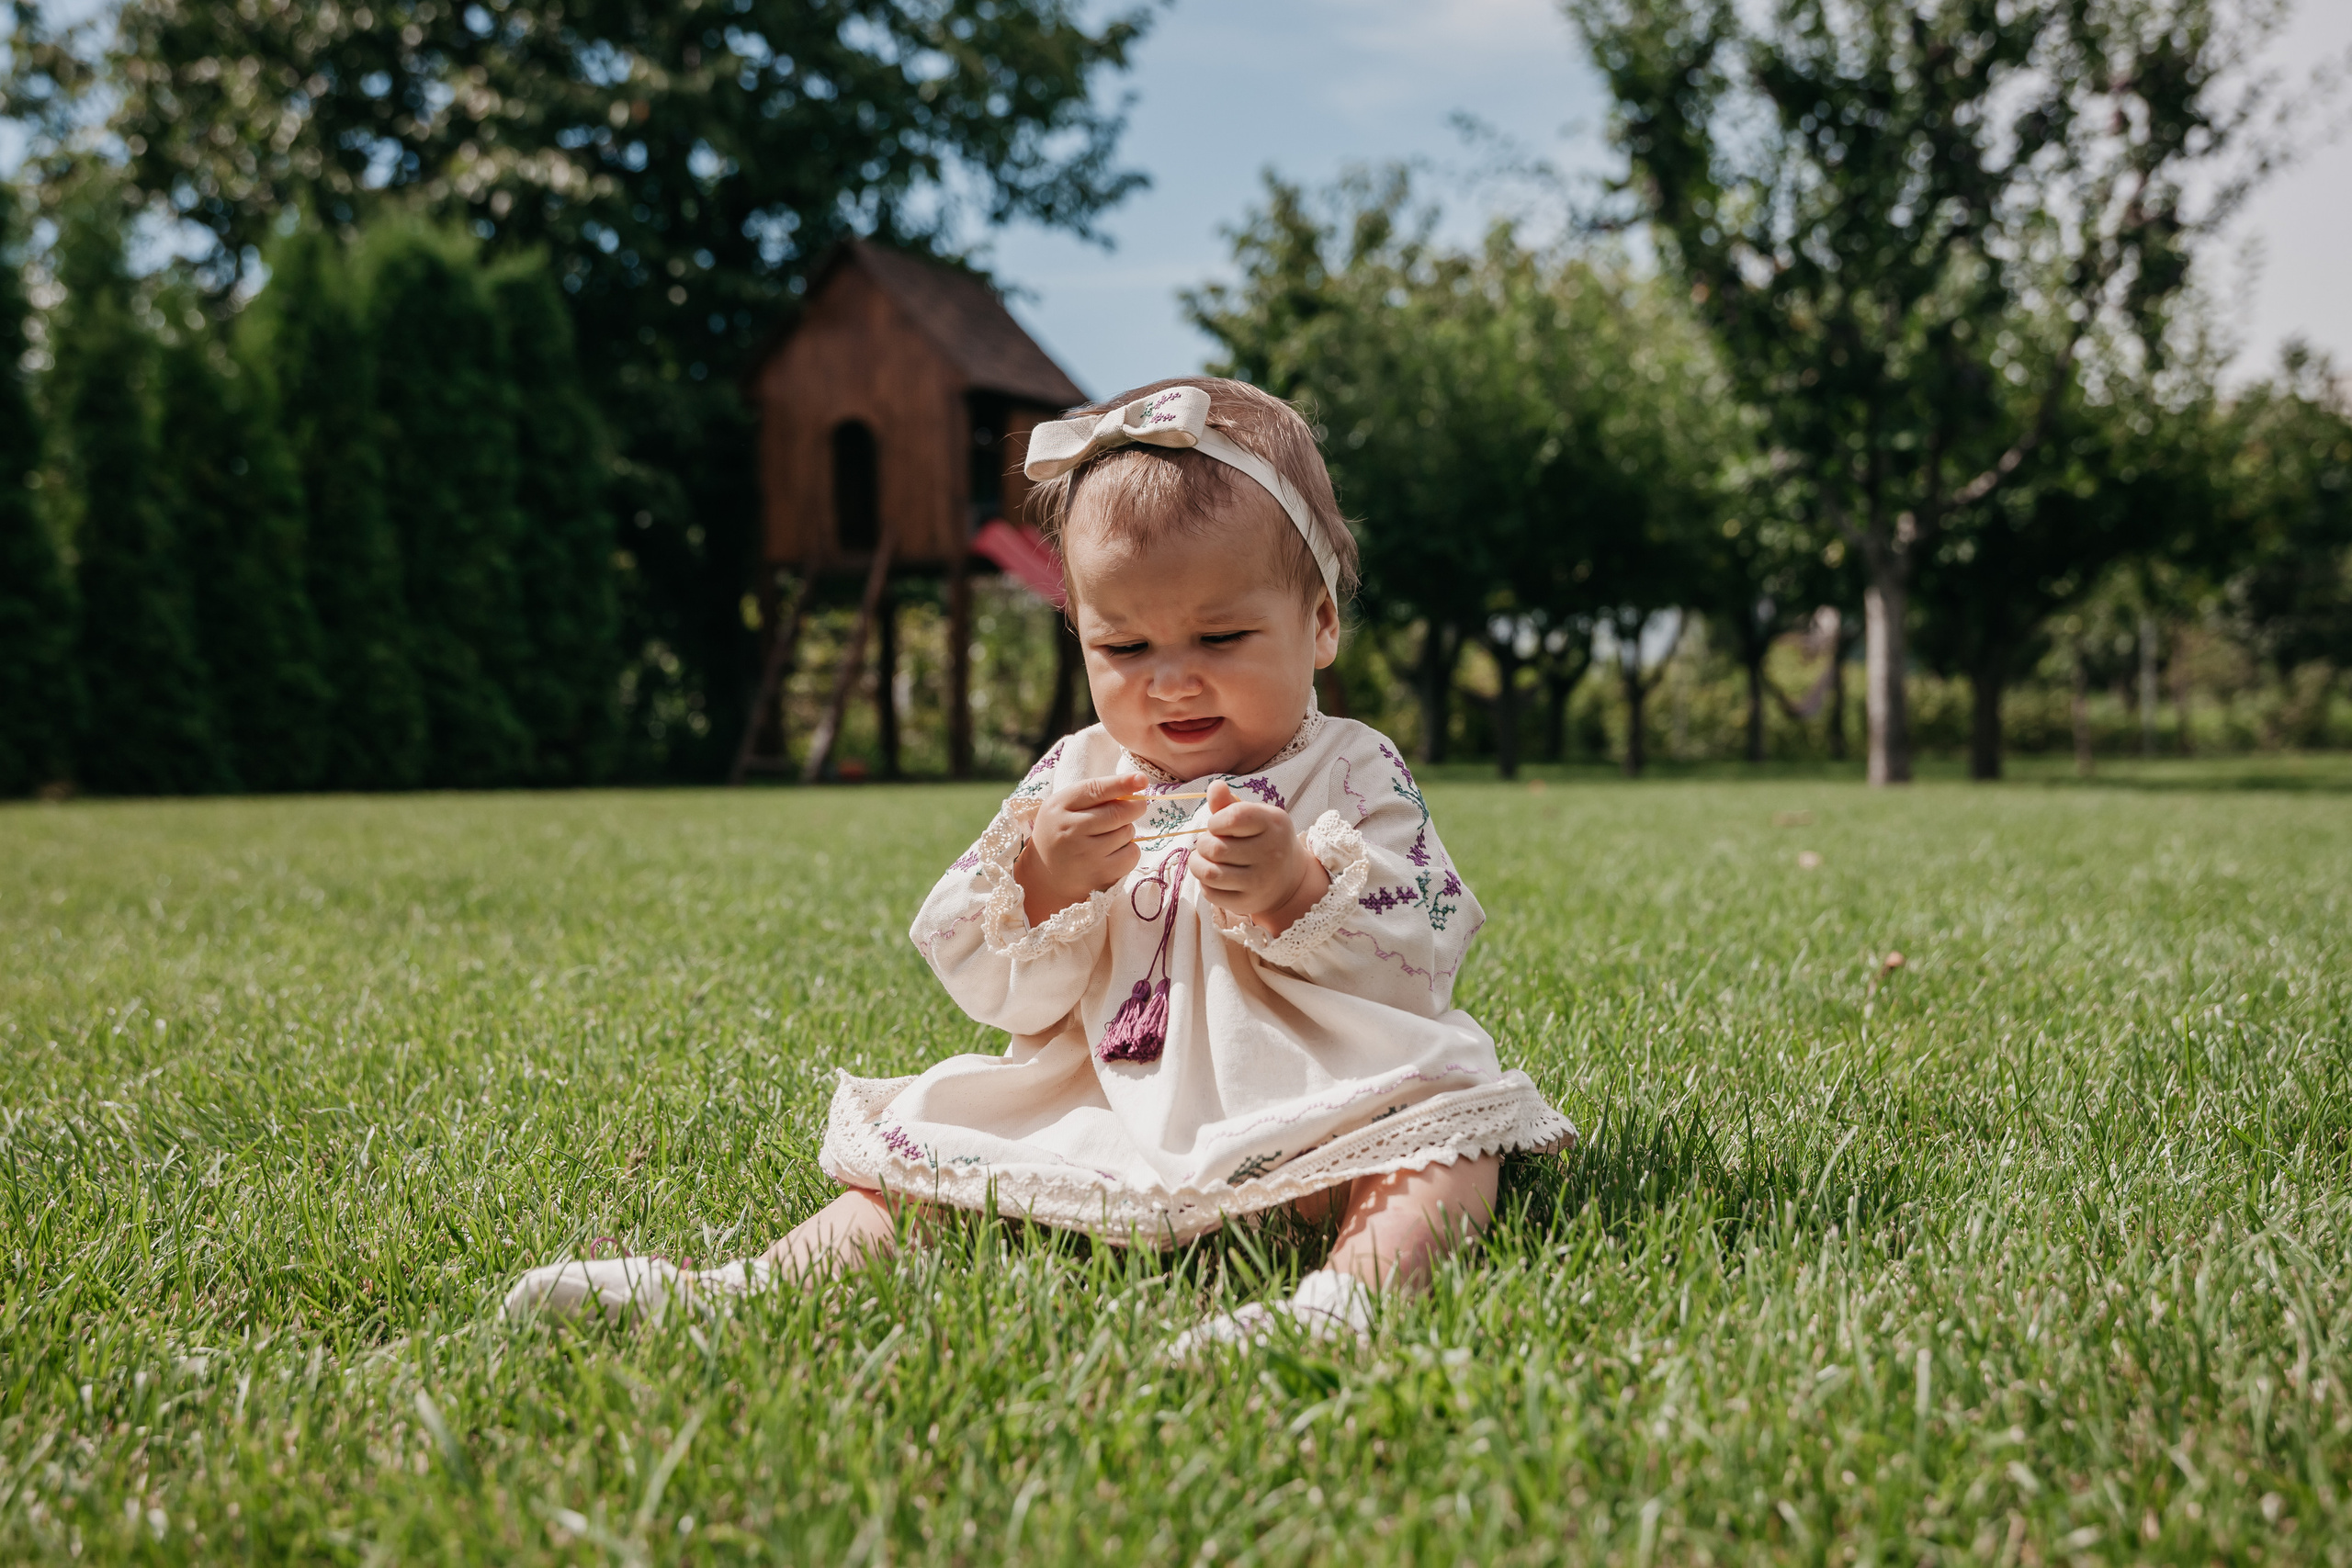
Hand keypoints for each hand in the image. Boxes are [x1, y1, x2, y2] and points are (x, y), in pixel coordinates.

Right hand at [1015, 772, 1147, 925]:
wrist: (1045, 876)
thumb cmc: (1061, 832)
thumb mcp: (1063, 807)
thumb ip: (1093, 794)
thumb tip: (1134, 785)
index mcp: (1059, 807)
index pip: (1095, 791)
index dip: (1122, 783)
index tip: (1142, 779)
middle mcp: (1070, 830)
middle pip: (1117, 812)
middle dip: (1134, 807)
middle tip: (1137, 806)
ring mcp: (1086, 855)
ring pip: (1127, 832)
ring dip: (1127, 830)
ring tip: (1110, 835)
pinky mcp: (1099, 875)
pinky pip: (1132, 855)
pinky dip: (1130, 851)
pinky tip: (1114, 852)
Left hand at [1187, 780, 1329, 933]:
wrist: (1289, 880)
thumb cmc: (1264, 840)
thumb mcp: (1254, 817)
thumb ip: (1229, 803)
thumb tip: (1215, 786)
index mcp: (1274, 823)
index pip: (1233, 817)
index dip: (1216, 821)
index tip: (1217, 825)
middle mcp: (1271, 853)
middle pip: (1215, 848)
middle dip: (1204, 844)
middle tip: (1210, 844)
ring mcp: (1260, 881)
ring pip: (1209, 873)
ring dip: (1198, 864)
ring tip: (1203, 859)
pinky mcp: (1248, 902)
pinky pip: (1211, 893)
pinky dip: (1204, 883)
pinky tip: (1214, 876)